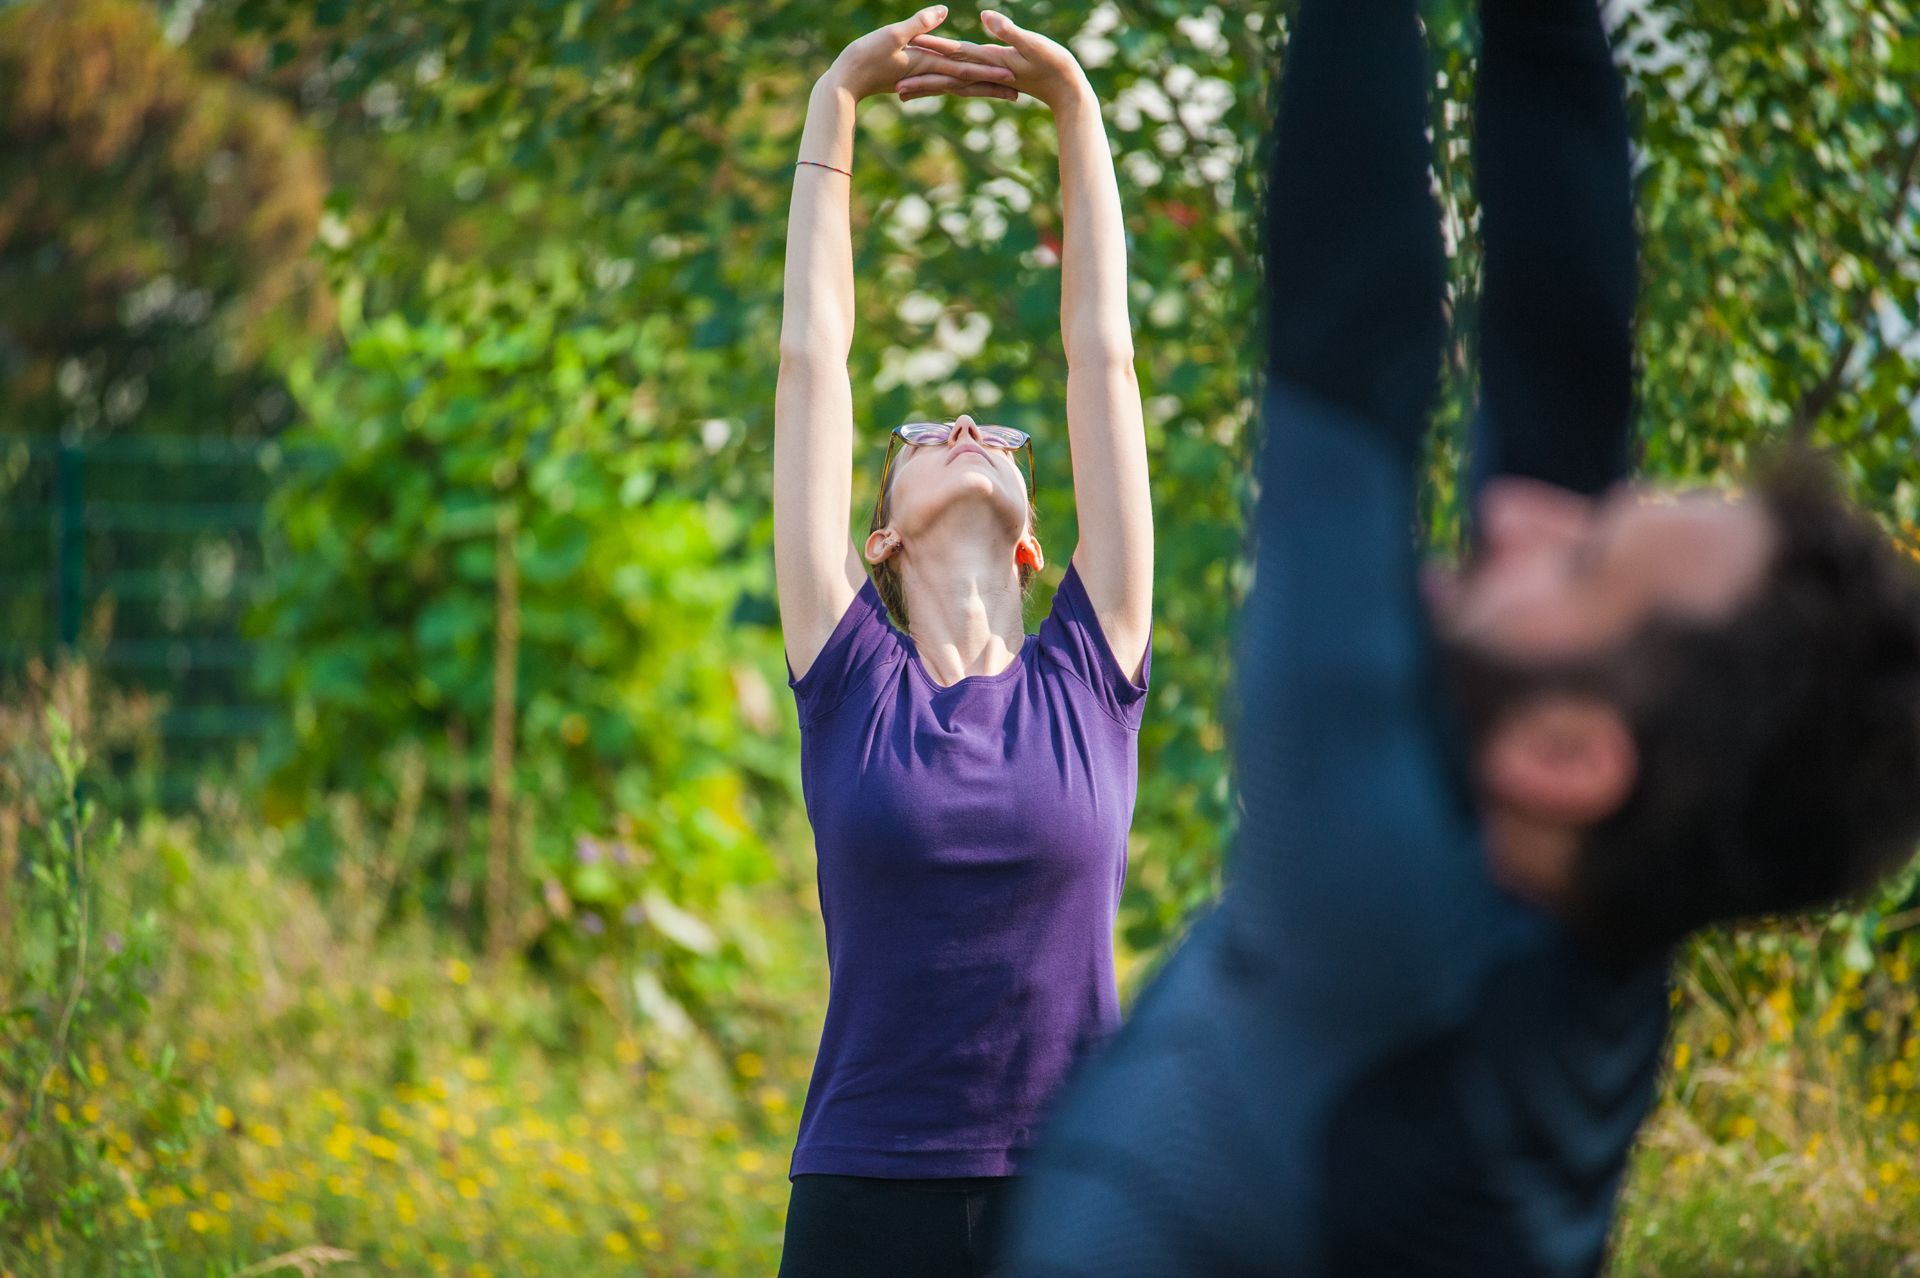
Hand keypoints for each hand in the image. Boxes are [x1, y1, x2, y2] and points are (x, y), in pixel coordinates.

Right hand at [824, 6, 1016, 102]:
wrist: (845, 83)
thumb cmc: (865, 58)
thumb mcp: (891, 35)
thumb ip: (918, 24)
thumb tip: (943, 10)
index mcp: (928, 65)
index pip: (964, 68)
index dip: (988, 71)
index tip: (1011, 76)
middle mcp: (929, 75)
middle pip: (967, 83)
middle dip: (992, 88)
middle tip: (1018, 94)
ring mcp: (922, 79)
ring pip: (957, 85)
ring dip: (979, 90)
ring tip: (1000, 93)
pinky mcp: (915, 79)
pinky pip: (942, 84)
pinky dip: (958, 87)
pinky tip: (965, 89)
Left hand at [901, 9, 1090, 110]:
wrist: (1069, 91)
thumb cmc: (1055, 64)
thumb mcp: (1032, 43)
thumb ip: (1008, 30)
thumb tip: (983, 17)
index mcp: (988, 61)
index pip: (954, 54)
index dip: (931, 49)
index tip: (907, 49)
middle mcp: (984, 73)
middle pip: (947, 77)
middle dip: (921, 81)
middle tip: (894, 87)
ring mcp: (989, 79)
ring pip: (953, 83)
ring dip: (931, 88)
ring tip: (907, 92)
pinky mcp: (995, 81)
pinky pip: (966, 85)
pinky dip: (950, 86)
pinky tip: (940, 88)